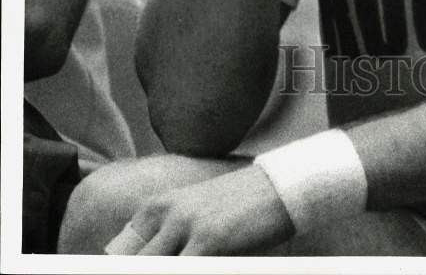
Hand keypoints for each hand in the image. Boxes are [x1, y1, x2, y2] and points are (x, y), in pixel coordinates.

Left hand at [108, 165, 293, 255]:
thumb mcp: (192, 212)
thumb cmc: (237, 206)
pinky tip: (208, 267)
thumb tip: (135, 257)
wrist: (278, 188)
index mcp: (155, 207)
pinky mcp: (208, 241)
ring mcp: (185, 226)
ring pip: (153, 267)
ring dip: (165, 272)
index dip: (124, 268)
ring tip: (191, 262)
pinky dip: (187, 274)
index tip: (132, 269)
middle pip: (133, 263)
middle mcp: (164, 213)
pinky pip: (182, 271)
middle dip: (142, 273)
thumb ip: (164, 235)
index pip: (119, 254)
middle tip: (153, 270)